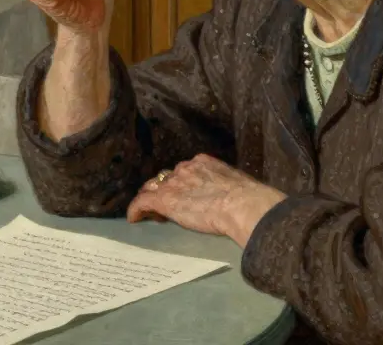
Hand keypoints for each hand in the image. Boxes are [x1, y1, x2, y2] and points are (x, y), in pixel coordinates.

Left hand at [126, 154, 286, 247]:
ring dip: (151, 199)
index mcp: (203, 162)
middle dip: (164, 189)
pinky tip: (134, 218)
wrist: (242, 205)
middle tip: (166, 205)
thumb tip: (232, 199)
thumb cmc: (248, 199)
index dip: (180, 184)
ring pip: (152, 188)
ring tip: (150, 213)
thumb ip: (227, 188)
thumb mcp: (236, 185)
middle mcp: (185, 168)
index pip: (184, 171)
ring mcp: (173, 183)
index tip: (184, 195)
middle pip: (166, 177)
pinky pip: (142, 202)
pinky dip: (136, 209)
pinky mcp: (164, 199)